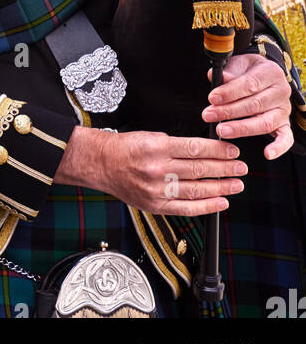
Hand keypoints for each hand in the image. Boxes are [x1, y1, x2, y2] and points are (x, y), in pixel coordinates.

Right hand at [54, 126, 246, 215]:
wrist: (101, 164)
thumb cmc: (125, 148)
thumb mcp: (150, 136)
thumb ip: (175, 144)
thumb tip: (204, 149)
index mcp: (156, 147)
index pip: (195, 148)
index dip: (217, 150)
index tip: (232, 150)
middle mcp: (157, 169)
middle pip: (199, 169)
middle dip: (225, 168)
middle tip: (242, 167)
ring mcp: (157, 190)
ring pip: (196, 190)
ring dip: (221, 187)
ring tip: (237, 184)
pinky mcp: (155, 205)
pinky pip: (185, 208)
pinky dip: (206, 206)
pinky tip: (220, 202)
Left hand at [202, 53, 292, 158]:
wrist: (265, 75)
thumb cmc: (249, 71)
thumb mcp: (239, 65)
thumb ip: (228, 72)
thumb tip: (213, 76)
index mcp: (271, 72)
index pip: (250, 84)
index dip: (230, 92)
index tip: (212, 98)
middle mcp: (281, 92)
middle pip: (255, 105)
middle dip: (229, 111)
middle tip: (208, 115)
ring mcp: (284, 110)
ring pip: (264, 122)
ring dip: (241, 128)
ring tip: (221, 130)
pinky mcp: (285, 125)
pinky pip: (286, 138)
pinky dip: (278, 147)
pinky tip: (267, 154)